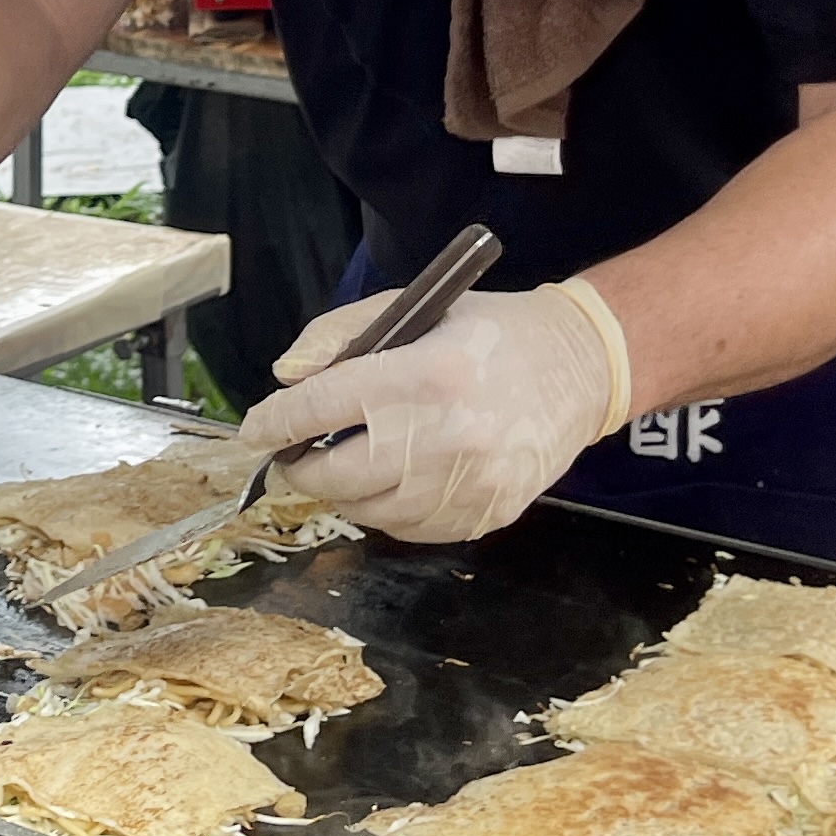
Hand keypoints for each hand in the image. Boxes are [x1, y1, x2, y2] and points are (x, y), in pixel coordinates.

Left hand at [236, 281, 631, 543]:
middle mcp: (447, 436)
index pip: (322, 407)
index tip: (254, 429)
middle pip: (337, 473)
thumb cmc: (490, 332)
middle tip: (293, 454)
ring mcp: (469, 483)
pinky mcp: (486, 513)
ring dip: (342, 490)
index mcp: (425, 375)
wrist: (581, 369)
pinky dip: (385, 509)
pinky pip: (408, 528)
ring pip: (368, 510)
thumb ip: (340, 336)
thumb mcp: (413, 307)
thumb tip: (285, 379)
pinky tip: (389, 481)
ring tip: (343, 464)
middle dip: (300, 465)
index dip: (275, 422)